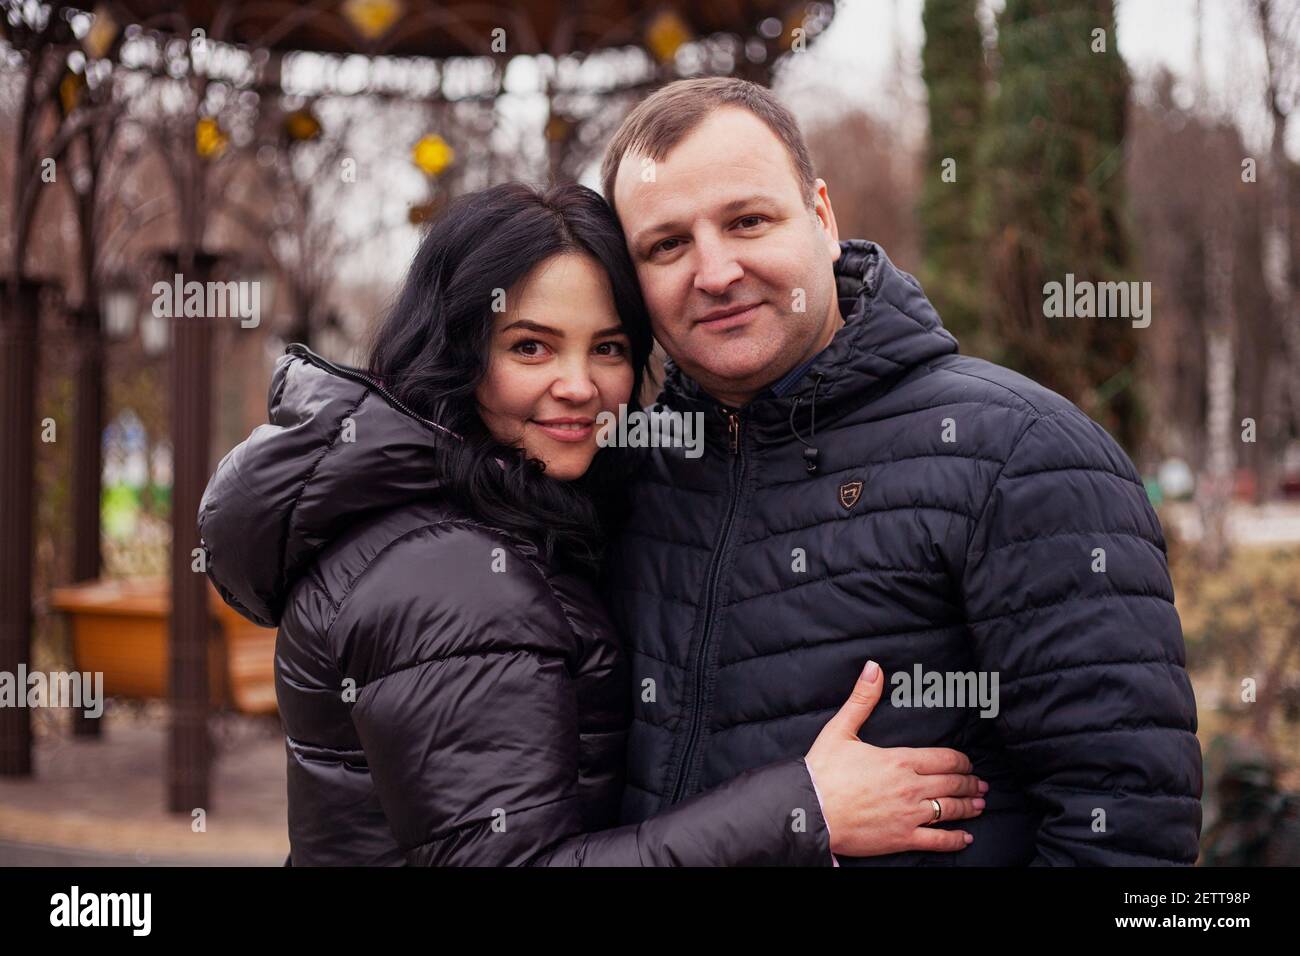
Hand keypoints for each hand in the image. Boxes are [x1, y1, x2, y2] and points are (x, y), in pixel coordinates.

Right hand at [805, 660, 987, 856]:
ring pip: (950, 810)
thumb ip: (862, 699)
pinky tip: (965, 837)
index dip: (961, 761)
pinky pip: (938, 840)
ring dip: (969, 806)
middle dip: (970, 783)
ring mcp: (909, 814)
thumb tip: (874, 668)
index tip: (968, 763)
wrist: (808, 810)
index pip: (944, 758)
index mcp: (899, 760)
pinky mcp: (902, 838)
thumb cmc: (822, 771)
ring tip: (980, 804)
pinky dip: (955, 839)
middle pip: (952, 783)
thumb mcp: (840, 729)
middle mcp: (910, 787)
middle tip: (981, 784)